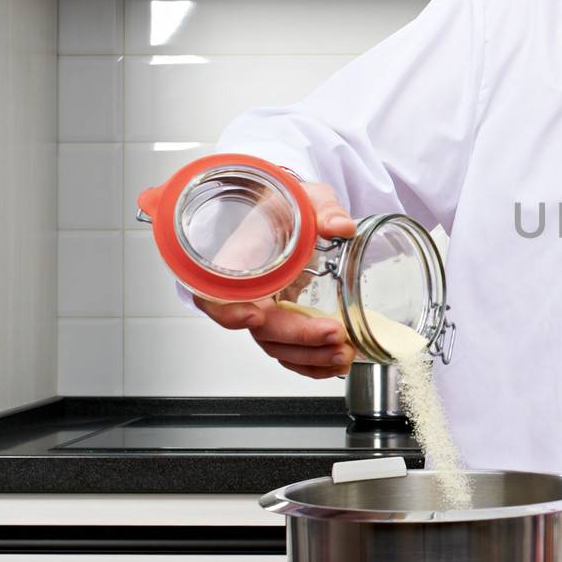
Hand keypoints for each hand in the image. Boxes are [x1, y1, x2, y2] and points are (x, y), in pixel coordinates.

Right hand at [194, 182, 359, 379]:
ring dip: (309, 357)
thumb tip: (341, 225)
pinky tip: (336, 364)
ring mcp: (266, 308)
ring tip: (344, 353)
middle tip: (334, 334)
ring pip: (276, 345)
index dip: (230, 310)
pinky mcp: (284, 320)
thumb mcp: (308, 198)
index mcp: (239, 259)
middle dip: (297, 338)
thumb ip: (324, 209)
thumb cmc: (290, 206)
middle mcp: (247, 291)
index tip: (255, 316)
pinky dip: (311, 363)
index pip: (217, 293)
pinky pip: (289, 351)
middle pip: (260, 327)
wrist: (294, 216)